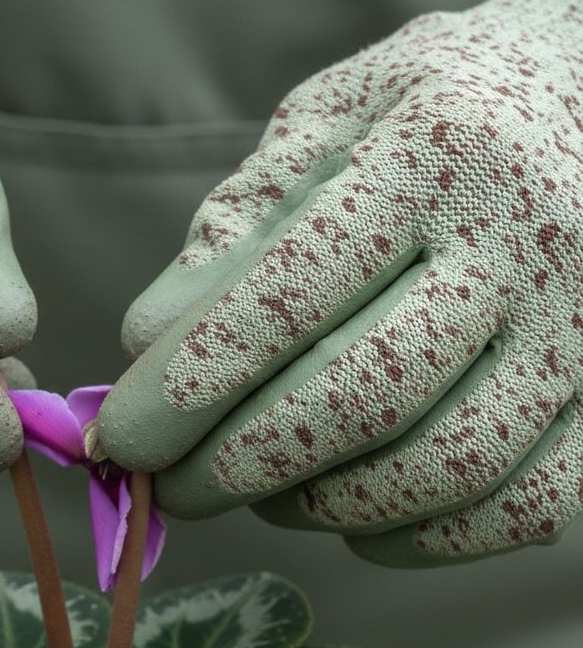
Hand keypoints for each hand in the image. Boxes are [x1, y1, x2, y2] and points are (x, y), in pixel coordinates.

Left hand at [100, 0, 582, 566]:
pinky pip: (524, 507)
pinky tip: (352, 513)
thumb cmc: (433, 111)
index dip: (189, 385)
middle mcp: (529, 237)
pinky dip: (421, 537)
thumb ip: (237, 227)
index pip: (290, 292)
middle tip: (169, 490)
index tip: (117, 440)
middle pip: (364, 395)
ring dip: (322, 505)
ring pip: (444, 466)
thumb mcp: (329, 124)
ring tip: (258, 492)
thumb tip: (144, 343)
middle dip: (238, 465)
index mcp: (437, 150)